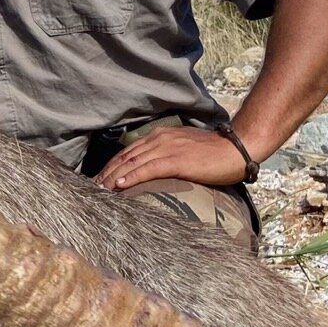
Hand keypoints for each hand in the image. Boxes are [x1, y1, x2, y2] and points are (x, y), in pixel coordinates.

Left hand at [94, 126, 250, 192]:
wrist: (236, 148)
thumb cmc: (214, 152)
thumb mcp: (184, 149)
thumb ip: (166, 155)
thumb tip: (152, 169)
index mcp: (160, 136)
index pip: (128, 151)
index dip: (111, 165)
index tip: (99, 179)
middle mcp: (159, 139)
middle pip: (125, 156)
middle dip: (106, 172)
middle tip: (91, 188)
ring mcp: (167, 148)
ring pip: (132, 162)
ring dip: (112, 177)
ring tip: (98, 190)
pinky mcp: (177, 160)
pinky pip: (148, 169)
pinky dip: (131, 177)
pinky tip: (119, 186)